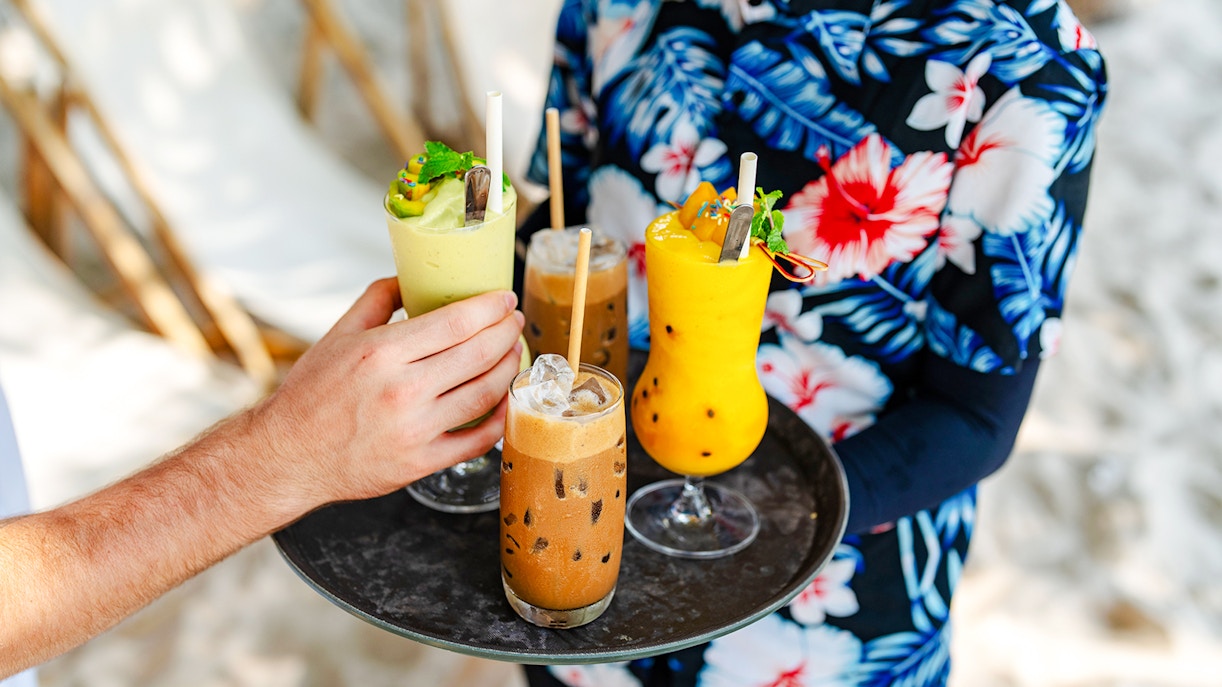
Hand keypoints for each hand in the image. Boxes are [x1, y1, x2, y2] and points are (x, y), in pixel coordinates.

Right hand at [249, 277, 524, 510]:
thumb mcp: (338, 335)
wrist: (288, 456)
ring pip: (485, 394)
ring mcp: (415, 430)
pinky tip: (503, 399)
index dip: (489, 308)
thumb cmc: (311, 394)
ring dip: (508, 369)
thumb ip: (377, 299)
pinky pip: (477, 439)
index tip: (505, 299)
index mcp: (382, 353)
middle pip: (477, 354)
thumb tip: (411, 277)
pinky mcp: (422, 463)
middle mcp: (402, 390)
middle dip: (506, 332)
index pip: (455, 322)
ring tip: (513, 352)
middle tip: (514, 321)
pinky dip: (499, 416)